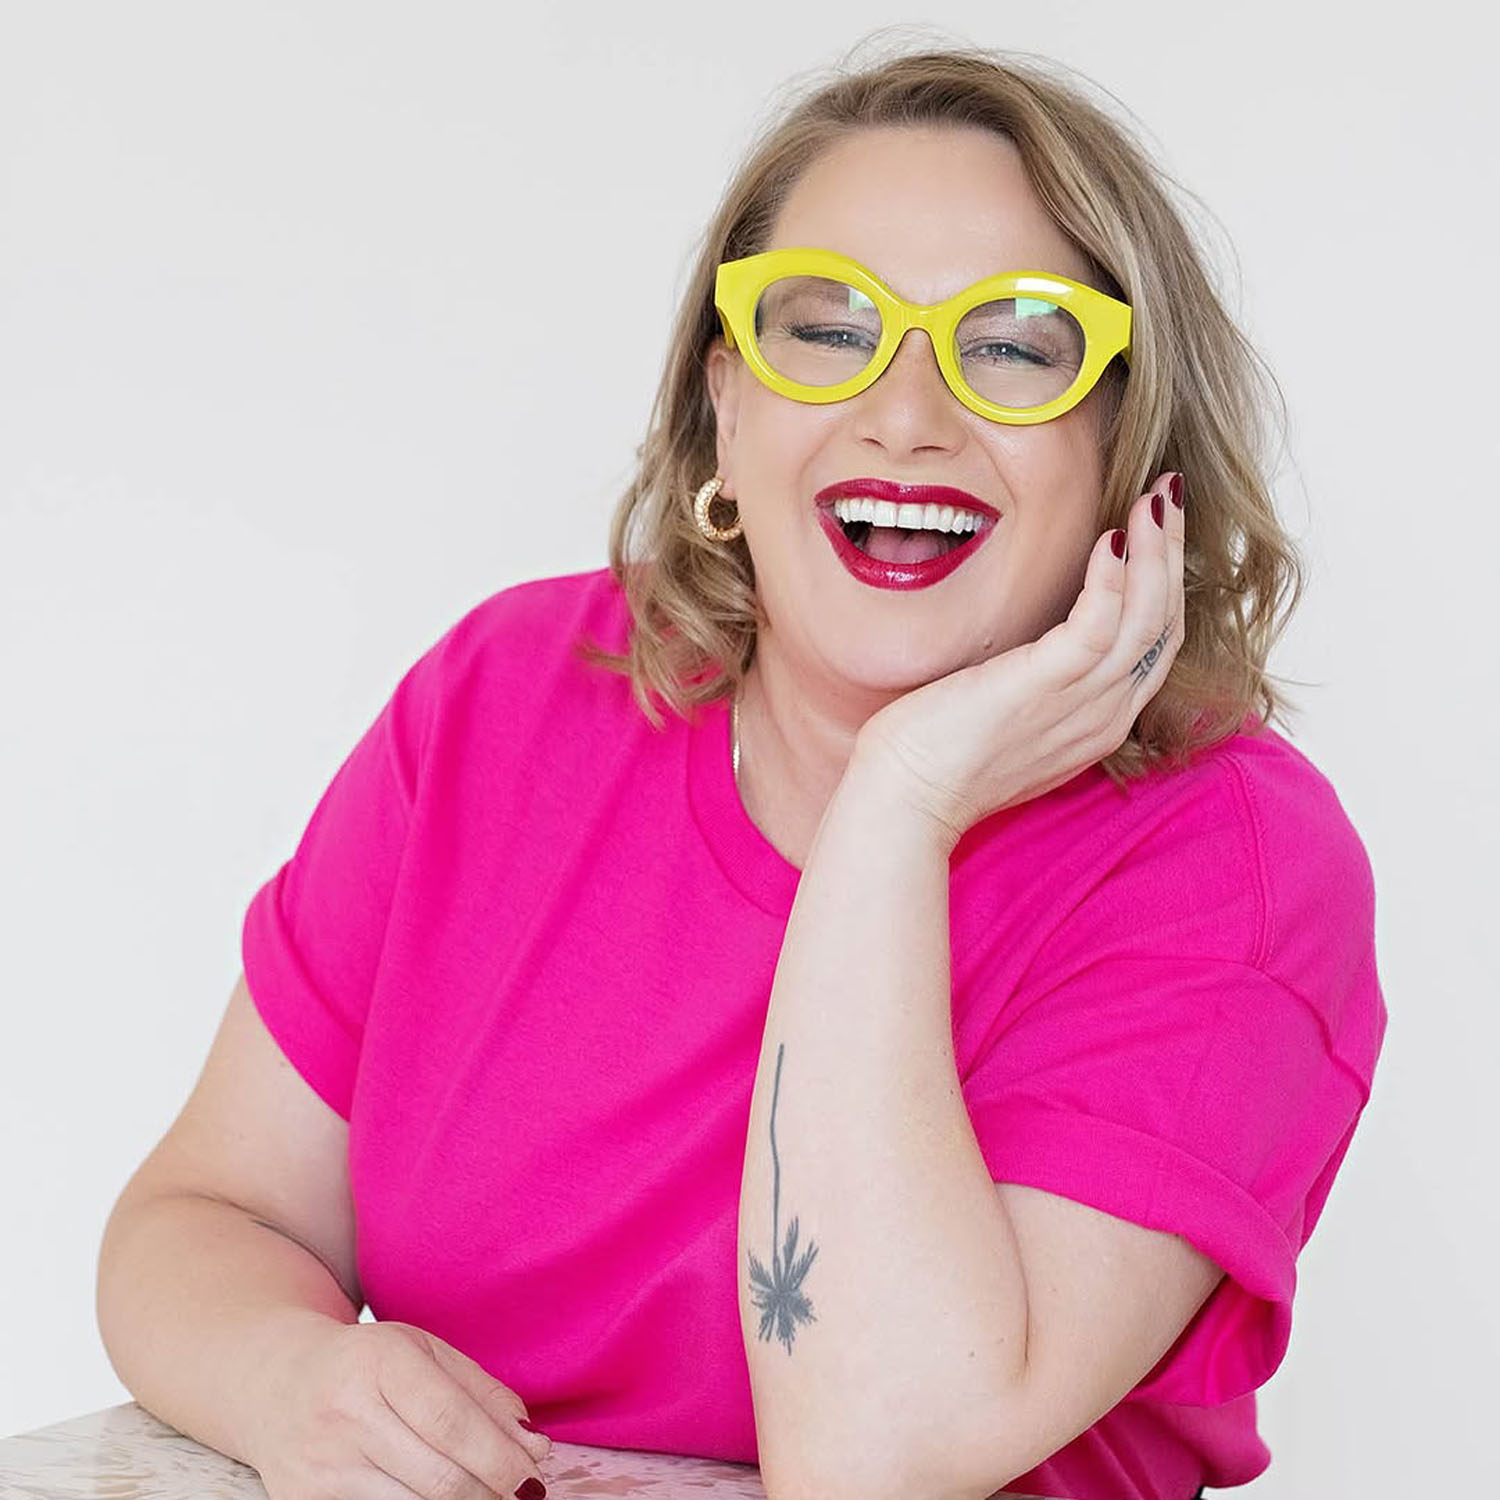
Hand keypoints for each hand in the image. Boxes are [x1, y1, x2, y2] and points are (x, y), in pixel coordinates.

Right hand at [245, 1317, 552, 1499]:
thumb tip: (533, 1447)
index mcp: (381, 1361)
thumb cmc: (367, 1364)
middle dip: (488, 1491)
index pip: (451, 1422)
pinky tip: (437, 1499)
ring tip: (483, 1494)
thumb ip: (484, 1395)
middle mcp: (345, 1412)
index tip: (531, 1476)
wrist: (277, 1382)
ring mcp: (320, 1464)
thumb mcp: (427, 1354)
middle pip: (437, 1476)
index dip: (499, 1457)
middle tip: (517, 1494)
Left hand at [852, 475, 1184, 849]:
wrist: (906, 799)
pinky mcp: (1044, 687)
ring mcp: (1080, 705)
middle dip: (1173, 555)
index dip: (1164, 585)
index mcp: (1097, 723)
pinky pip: (1099, 624)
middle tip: (1168, 495)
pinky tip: (1112, 536)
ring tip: (1156, 497)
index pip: (1154, 646)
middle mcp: (1103, 716)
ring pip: (1147, 618)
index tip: (1157, 531)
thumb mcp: (1008, 718)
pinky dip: (1113, 578)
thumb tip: (1031, 647)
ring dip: (1157, 550)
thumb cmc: (938, 757)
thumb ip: (1037, 685)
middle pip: (1163, 626)